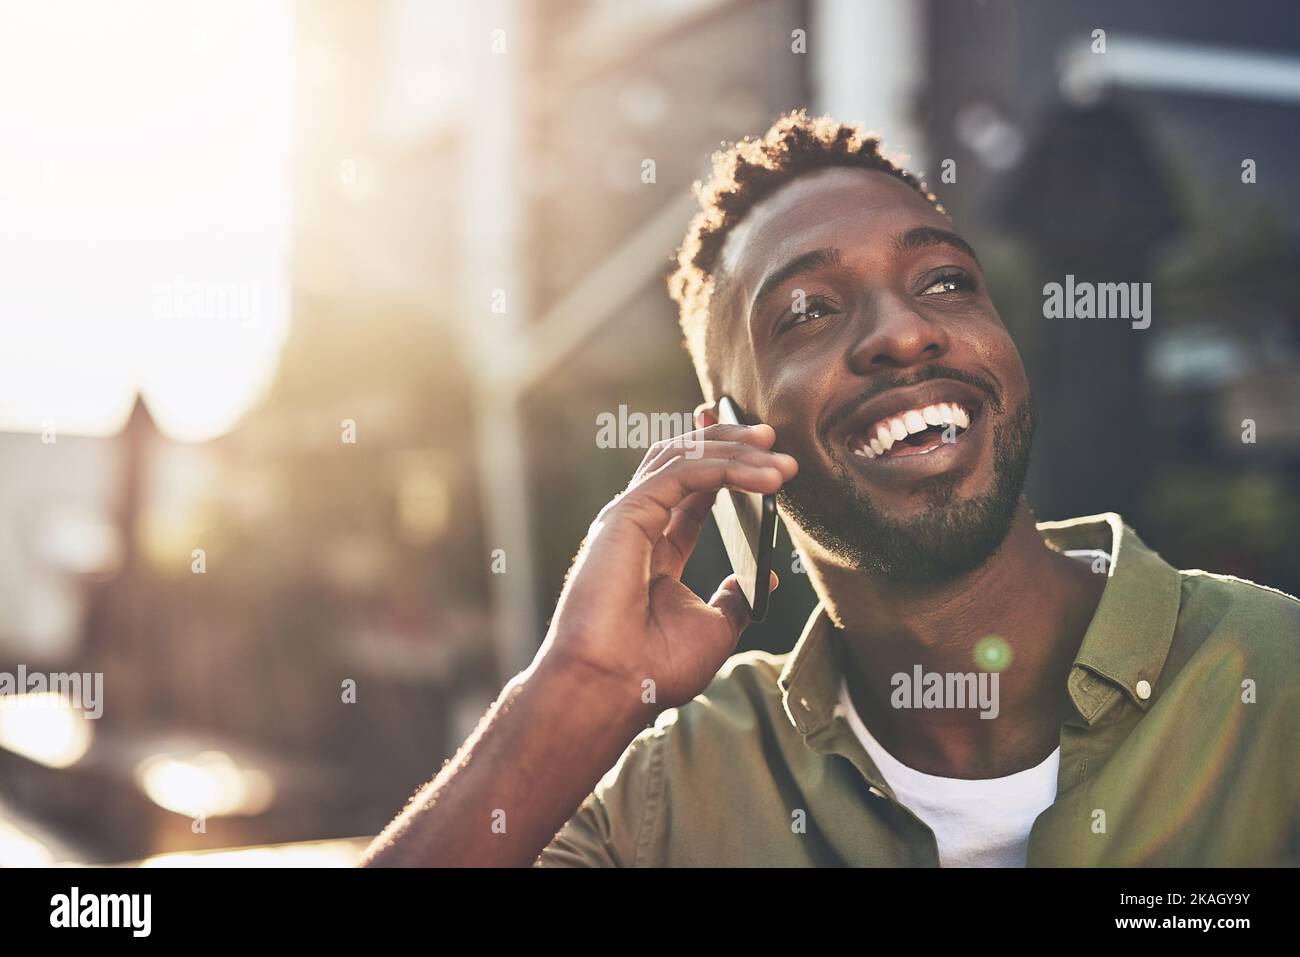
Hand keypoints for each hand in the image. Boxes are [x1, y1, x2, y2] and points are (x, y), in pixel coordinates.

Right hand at [535, 420, 796, 713]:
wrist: (613, 688)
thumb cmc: (654, 669)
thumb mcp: (714, 630)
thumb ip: (736, 599)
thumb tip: (763, 577)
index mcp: (654, 550)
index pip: (691, 490)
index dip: (725, 464)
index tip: (764, 452)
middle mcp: (638, 526)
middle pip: (683, 461)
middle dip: (728, 442)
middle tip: (772, 438)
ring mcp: (629, 517)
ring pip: (681, 458)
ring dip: (731, 448)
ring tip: (775, 451)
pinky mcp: (627, 515)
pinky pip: (682, 473)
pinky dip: (724, 468)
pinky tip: (763, 477)